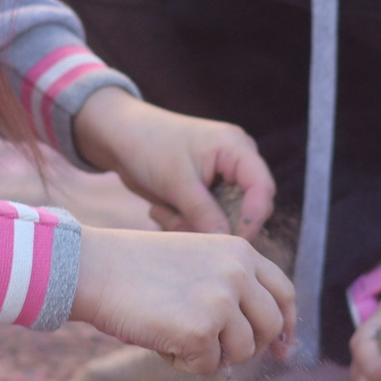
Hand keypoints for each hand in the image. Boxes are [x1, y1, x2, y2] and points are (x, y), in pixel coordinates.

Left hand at [70, 89, 275, 238]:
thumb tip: (228, 242)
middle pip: (245, 209)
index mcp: (236, 149)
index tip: (233, 241)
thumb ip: (203, 212)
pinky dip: (184, 222)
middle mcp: (235, 164)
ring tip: (162, 214)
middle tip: (179, 224)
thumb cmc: (148, 146)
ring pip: (223, 220)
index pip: (262, 187)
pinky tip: (160, 210)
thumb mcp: (176, 181)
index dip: (253, 217)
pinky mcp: (204, 194)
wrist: (118, 137)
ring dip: (193, 226)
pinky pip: (205, 221)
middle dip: (213, 225)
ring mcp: (220, 180)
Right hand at [70, 227, 294, 372]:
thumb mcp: (197, 261)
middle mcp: (238, 273)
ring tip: (177, 337)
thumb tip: (266, 335)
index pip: (283, 293)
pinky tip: (160, 340)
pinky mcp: (201, 330)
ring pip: (243, 352)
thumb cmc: (136, 269)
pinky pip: (208, 366)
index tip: (282, 348)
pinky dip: (183, 363)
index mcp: (240, 251)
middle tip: (221, 353)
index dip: (286, 324)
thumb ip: (232, 284)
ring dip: (213, 356)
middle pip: (271, 326)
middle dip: (250, 347)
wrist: (95, 269)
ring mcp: (221, 301)